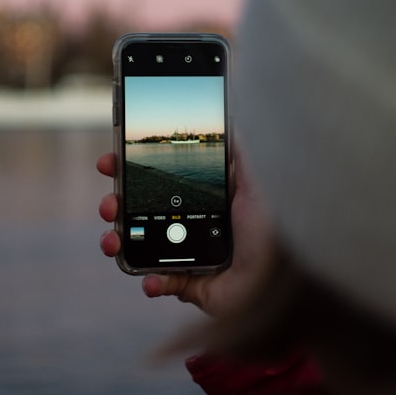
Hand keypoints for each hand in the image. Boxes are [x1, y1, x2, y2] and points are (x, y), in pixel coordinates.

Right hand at [96, 150, 273, 317]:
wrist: (286, 278)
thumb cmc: (277, 226)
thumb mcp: (258, 176)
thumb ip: (238, 145)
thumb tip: (227, 108)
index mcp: (203, 196)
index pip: (157, 179)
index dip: (129, 170)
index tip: (109, 162)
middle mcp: (192, 223)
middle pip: (139, 211)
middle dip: (114, 206)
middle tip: (109, 205)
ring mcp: (188, 255)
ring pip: (139, 247)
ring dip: (117, 243)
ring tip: (113, 242)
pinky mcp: (192, 286)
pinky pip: (160, 284)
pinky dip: (150, 282)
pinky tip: (152, 280)